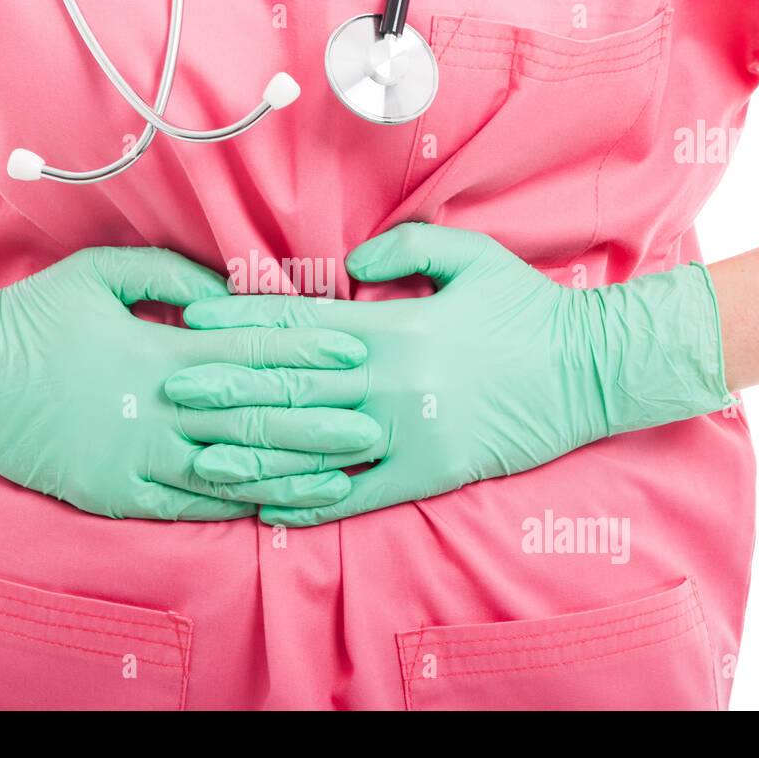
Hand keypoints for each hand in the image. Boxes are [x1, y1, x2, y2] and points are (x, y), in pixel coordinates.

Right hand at [0, 247, 379, 519]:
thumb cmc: (34, 317)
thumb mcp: (101, 273)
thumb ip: (172, 276)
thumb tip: (229, 291)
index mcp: (160, 350)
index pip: (252, 353)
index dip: (309, 355)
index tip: (356, 354)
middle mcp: (158, 408)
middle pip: (255, 416)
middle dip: (321, 422)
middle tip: (375, 424)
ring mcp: (137, 457)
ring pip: (231, 469)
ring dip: (291, 472)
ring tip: (342, 476)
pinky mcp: (116, 494)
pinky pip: (186, 504)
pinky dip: (233, 504)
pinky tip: (273, 505)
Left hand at [166, 223, 729, 524]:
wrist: (590, 371)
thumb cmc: (528, 310)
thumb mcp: (470, 257)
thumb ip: (405, 248)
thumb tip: (349, 258)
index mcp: (393, 327)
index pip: (299, 324)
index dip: (240, 322)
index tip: (193, 320)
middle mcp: (388, 382)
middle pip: (290, 387)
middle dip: (225, 387)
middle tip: (169, 387)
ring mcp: (406, 433)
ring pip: (314, 447)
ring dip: (252, 453)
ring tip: (198, 456)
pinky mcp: (428, 474)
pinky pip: (359, 495)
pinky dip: (313, 502)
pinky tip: (271, 509)